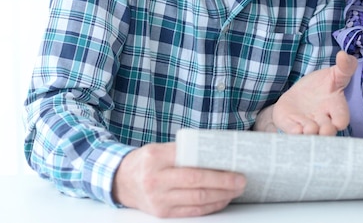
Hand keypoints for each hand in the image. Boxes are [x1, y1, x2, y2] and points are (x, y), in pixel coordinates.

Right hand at [112, 142, 245, 217]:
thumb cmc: (147, 161)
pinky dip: (210, 206)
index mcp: (157, 157)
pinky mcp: (162, 213)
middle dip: (223, 183)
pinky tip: (222, 200)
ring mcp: (158, 199)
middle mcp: (155, 179)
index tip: (234, 166)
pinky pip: (192, 211)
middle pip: (196, 183)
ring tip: (236, 190)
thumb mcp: (160, 148)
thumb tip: (218, 153)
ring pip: (196, 199)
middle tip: (241, 180)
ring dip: (221, 196)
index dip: (215, 167)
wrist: (121, 181)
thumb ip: (185, 150)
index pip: (191, 161)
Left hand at [271, 51, 357, 135]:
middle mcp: (322, 120)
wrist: (301, 94)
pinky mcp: (292, 125)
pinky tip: (296, 129)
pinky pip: (293, 131)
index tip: (338, 122)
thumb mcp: (334, 74)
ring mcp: (307, 124)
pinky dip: (295, 132)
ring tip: (308, 129)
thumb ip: (344, 67)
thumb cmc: (322, 86)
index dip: (340, 121)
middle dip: (326, 131)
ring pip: (310, 133)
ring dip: (310, 132)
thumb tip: (344, 55)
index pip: (342, 118)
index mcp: (335, 108)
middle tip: (323, 129)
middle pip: (327, 130)